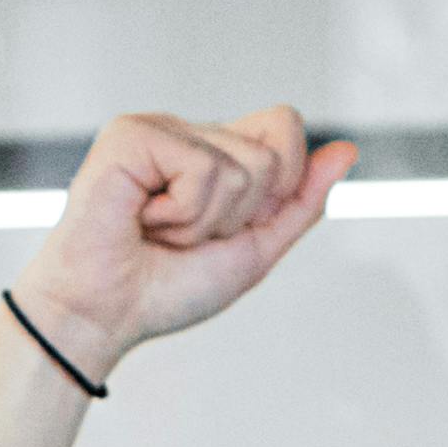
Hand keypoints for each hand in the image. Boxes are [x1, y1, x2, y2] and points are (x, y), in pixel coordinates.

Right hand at [3, 107, 355, 389]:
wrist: (100, 318)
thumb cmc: (162, 289)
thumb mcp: (253, 251)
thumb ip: (301, 203)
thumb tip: (347, 149)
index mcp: (214, 151)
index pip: (284, 128)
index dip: (277, 187)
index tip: (227, 228)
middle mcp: (187, 130)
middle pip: (272, 153)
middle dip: (239, 215)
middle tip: (181, 235)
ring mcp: (157, 128)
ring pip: (242, 166)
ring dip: (205, 221)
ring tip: (157, 231)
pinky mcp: (131, 134)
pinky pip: (203, 169)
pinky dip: (181, 213)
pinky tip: (140, 219)